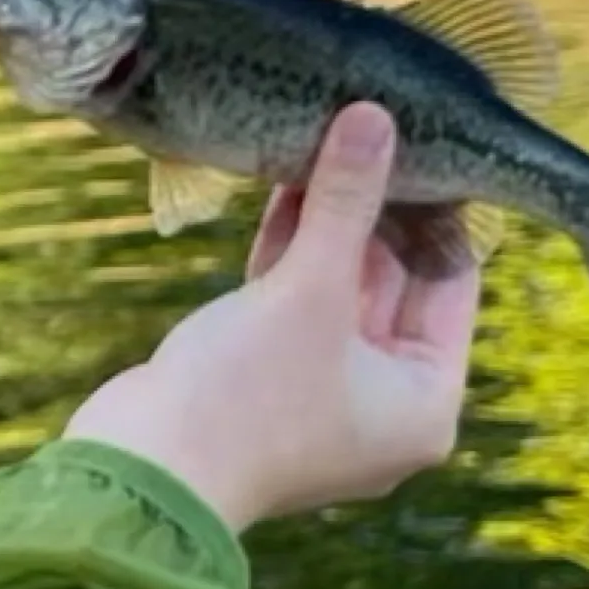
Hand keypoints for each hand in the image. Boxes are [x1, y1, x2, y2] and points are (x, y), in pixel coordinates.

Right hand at [64, 102, 482, 531]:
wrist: (138, 472)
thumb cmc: (245, 397)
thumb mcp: (308, 289)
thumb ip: (346, 200)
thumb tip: (375, 116)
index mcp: (423, 403)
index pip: (451, 285)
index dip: (439, 213)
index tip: (429, 145)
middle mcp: (383, 404)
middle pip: (394, 283)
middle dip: (376, 209)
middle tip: (375, 128)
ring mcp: (323, 393)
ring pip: (339, 288)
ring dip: (330, 221)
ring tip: (330, 138)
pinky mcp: (268, 379)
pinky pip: (295, 302)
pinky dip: (292, 251)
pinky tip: (287, 180)